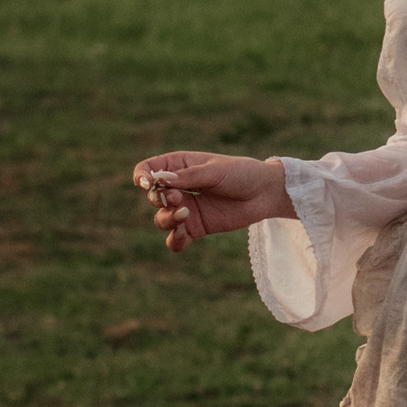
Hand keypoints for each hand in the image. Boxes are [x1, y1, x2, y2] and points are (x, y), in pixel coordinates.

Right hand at [133, 151, 288, 252]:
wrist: (265, 193)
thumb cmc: (241, 174)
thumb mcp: (215, 171)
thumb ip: (188, 177)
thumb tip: (160, 181)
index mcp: (179, 166)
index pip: (148, 169)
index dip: (142, 176)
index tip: (146, 184)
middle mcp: (179, 188)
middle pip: (152, 197)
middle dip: (159, 199)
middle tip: (178, 199)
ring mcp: (186, 209)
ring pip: (161, 219)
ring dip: (167, 219)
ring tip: (185, 214)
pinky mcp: (196, 227)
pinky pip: (176, 239)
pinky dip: (175, 240)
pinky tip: (184, 235)